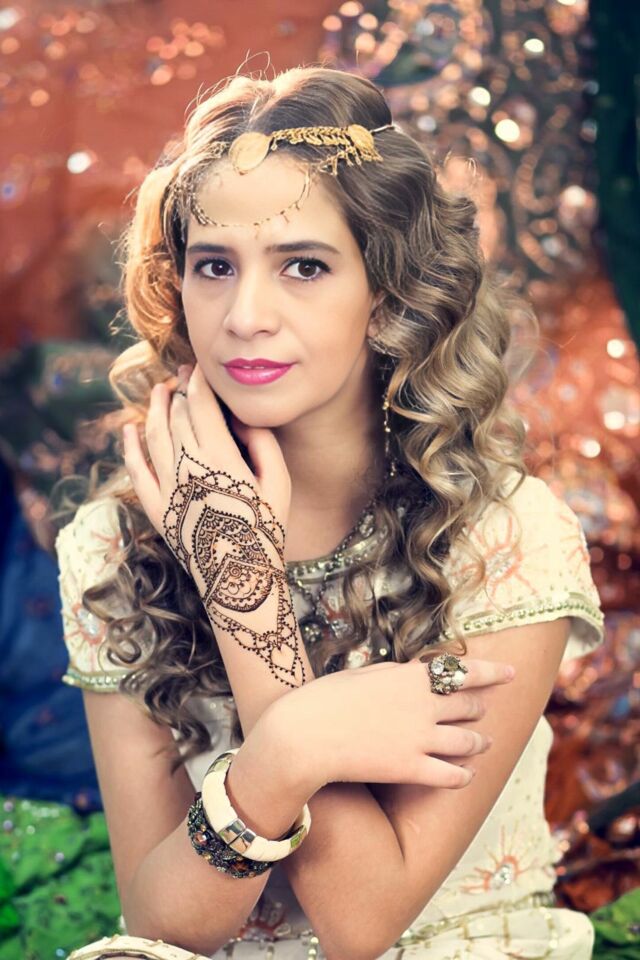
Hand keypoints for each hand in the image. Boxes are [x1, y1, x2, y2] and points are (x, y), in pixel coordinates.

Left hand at [122, 366, 302, 689]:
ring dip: (155, 408)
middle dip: (180, 391)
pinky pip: (136, 468)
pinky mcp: (154, 506)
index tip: (198, 367)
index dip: (199, 382)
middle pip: (178, 416)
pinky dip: (130, 445)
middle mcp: (188, 466)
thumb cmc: (266, 527)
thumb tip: (241, 417)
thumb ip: (263, 442)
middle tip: (182, 376)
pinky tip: (130, 429)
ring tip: (159, 392)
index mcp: (221, 456)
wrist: (239, 576)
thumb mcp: (279, 481)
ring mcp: (167, 486)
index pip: (202, 405)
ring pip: (154, 435)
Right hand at [268, 657, 514, 790]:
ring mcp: (420, 739)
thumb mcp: (363, 673)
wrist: (304, 735)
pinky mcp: (410, 769)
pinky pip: (449, 775)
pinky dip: (463, 775)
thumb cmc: (325, 698)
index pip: (464, 672)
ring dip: (479, 742)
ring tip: (485, 743)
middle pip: (467, 707)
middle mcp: (424, 706)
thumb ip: (395, 674)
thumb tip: (412, 673)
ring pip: (466, 742)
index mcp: (412, 677)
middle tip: (484, 710)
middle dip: (478, 708)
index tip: (510, 673)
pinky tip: (466, 776)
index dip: (492, 673)